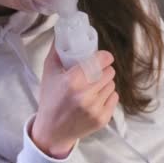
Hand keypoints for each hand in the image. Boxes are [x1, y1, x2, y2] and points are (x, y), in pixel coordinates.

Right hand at [30, 39, 118, 157]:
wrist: (52, 131)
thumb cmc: (50, 99)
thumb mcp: (49, 72)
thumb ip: (56, 50)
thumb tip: (62, 31)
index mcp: (72, 81)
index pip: (102, 60)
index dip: (104, 57)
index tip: (102, 57)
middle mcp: (85, 95)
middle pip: (109, 72)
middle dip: (103, 70)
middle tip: (94, 73)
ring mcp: (95, 109)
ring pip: (112, 84)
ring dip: (105, 83)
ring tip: (93, 87)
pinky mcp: (103, 119)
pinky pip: (114, 98)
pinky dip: (107, 96)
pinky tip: (96, 98)